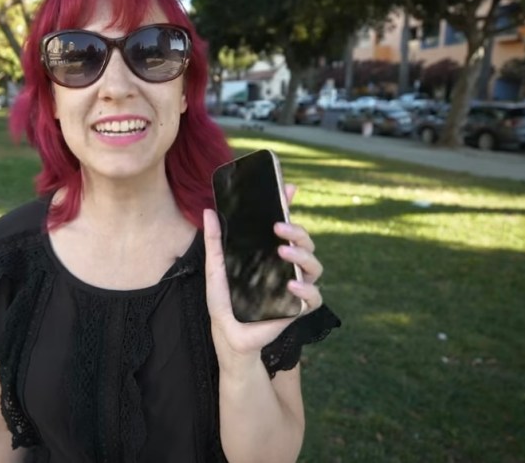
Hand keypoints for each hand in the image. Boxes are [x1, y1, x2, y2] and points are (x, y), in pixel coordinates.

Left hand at [203, 183, 323, 363]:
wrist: (228, 335)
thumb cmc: (224, 302)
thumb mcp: (216, 268)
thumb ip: (215, 241)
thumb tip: (209, 211)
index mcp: (270, 254)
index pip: (286, 227)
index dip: (290, 206)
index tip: (290, 188)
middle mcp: (287, 267)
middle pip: (306, 242)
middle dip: (297, 231)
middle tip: (278, 227)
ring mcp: (295, 287)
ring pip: (315, 266)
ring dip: (303, 256)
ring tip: (283, 252)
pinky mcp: (297, 309)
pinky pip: (314, 297)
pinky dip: (307, 290)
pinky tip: (291, 285)